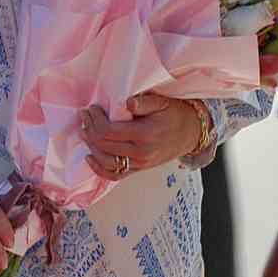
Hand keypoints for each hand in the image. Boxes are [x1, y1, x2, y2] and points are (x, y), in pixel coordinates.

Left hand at [79, 96, 201, 177]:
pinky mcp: (139, 169)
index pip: (108, 131)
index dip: (95, 120)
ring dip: (91, 146)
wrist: (192, 134)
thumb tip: (127, 102)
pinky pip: (115, 175)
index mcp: (145, 134)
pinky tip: (90, 157)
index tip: (92, 108)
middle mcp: (141, 152)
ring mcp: (140, 164)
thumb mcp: (162, 103)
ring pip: (106, 161)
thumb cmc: (174, 114)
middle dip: (89, 129)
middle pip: (104, 145)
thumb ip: (144, 102)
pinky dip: (99, 169)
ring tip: (85, 130)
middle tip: (85, 115)